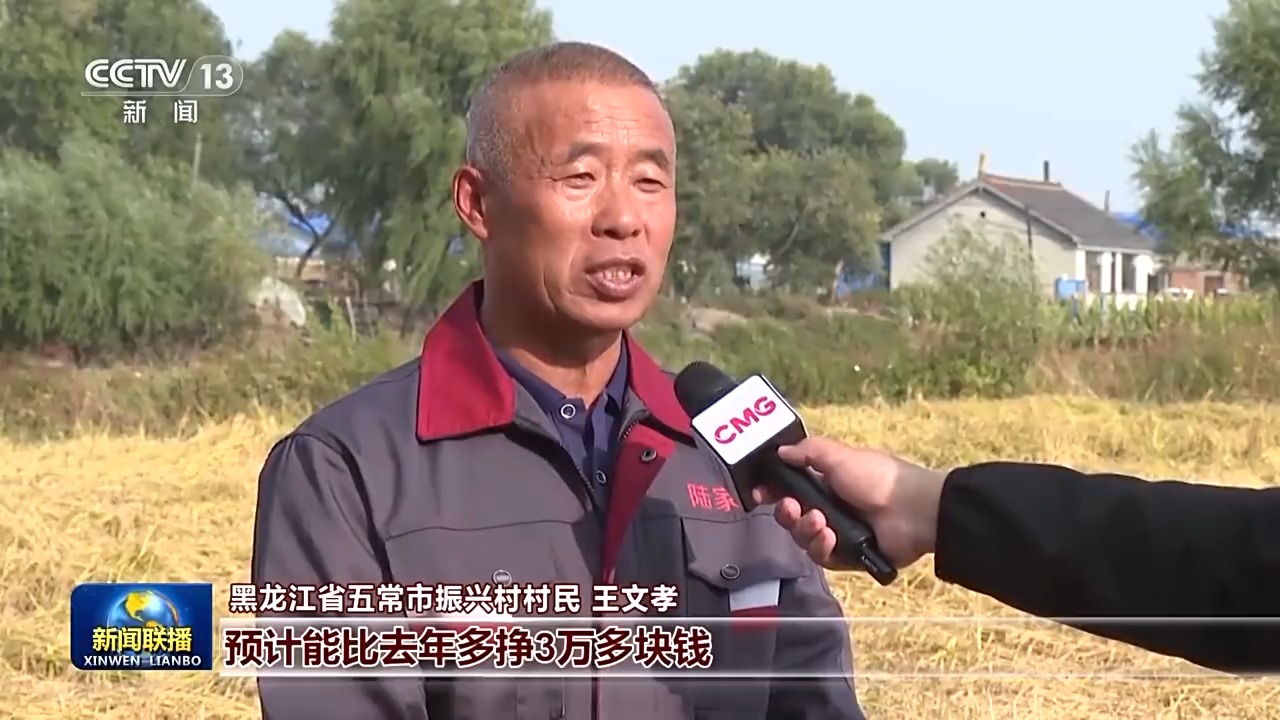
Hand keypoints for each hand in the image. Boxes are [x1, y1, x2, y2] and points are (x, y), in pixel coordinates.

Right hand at [752, 436, 946, 571]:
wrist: (914, 511)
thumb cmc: (878, 478)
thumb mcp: (840, 456)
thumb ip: (807, 452)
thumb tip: (780, 452)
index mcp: (826, 482)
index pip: (789, 489)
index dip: (772, 492)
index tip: (760, 494)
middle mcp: (829, 508)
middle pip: (791, 517)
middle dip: (786, 513)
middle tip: (791, 507)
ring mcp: (838, 534)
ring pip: (803, 538)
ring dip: (805, 529)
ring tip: (821, 522)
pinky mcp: (847, 557)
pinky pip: (821, 557)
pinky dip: (822, 547)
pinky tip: (831, 537)